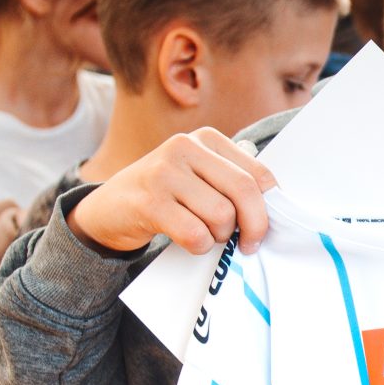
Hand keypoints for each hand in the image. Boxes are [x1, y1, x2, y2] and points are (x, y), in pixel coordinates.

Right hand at [67, 128, 275, 255]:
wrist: (110, 208)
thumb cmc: (165, 196)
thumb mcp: (199, 177)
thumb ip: (231, 184)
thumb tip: (273, 210)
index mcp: (206, 139)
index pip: (257, 174)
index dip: (268, 207)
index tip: (264, 228)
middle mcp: (185, 147)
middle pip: (244, 191)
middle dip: (254, 225)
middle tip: (249, 245)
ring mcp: (164, 172)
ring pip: (221, 215)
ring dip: (220, 237)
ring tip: (206, 234)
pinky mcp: (149, 201)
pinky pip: (195, 233)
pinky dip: (199, 246)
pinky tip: (189, 241)